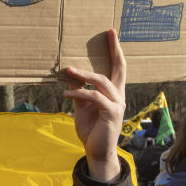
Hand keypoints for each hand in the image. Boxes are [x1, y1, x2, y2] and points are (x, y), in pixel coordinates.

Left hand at [63, 29, 125, 182]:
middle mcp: (119, 96)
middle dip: (114, 50)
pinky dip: (80, 94)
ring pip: (102, 82)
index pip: (117, 68)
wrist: (96, 152)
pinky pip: (94, 98)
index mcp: (113, 93)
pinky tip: (66, 94)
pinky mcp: (111, 114)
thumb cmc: (91, 130)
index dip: (115, 50)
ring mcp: (117, 105)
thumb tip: (71, 77)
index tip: (111, 33)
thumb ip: (79, 92)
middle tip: (108, 33)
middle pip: (119, 68)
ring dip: (84, 75)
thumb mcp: (82, 107)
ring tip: (68, 70)